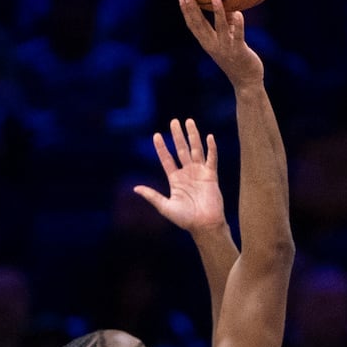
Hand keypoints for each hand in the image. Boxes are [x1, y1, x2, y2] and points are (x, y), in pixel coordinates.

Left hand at [133, 118, 225, 233]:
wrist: (204, 225)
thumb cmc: (185, 219)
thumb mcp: (165, 206)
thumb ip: (152, 195)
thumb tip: (135, 188)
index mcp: (175, 179)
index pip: (167, 159)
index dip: (161, 147)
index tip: (156, 135)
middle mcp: (187, 173)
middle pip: (181, 149)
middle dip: (177, 135)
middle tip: (174, 121)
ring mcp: (200, 173)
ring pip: (195, 150)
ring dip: (193, 136)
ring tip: (189, 122)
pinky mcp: (211, 176)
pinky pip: (211, 159)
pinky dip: (211, 148)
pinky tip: (209, 137)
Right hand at [179, 0, 263, 87]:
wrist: (246, 81)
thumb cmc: (238, 59)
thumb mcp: (229, 41)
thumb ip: (229, 25)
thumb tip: (231, 6)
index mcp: (208, 43)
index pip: (193, 25)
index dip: (186, 11)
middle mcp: (213, 45)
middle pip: (200, 25)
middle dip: (192, 9)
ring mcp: (226, 48)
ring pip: (220, 28)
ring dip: (217, 12)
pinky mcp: (239, 51)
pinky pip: (239, 35)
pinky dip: (238, 24)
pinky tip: (239, 13)